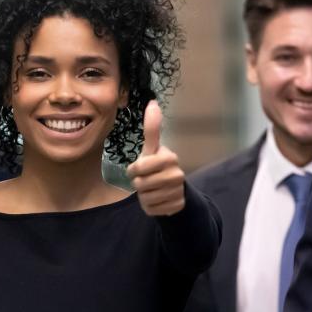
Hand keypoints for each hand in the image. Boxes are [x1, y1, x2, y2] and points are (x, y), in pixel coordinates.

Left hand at [127, 101, 184, 215]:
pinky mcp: (176, 206)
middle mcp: (177, 174)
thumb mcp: (152, 149)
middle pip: (141, 184)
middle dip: (139, 184)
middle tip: (146, 180)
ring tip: (152, 190)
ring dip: (144, 196)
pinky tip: (158, 200)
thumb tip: (153, 102)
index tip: (139, 169)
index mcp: (170, 158)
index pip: (138, 167)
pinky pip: (152, 209)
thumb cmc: (157, 166)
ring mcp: (178, 191)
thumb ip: (152, 128)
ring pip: (146, 197)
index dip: (134, 170)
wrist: (173, 189)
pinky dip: (151, 207)